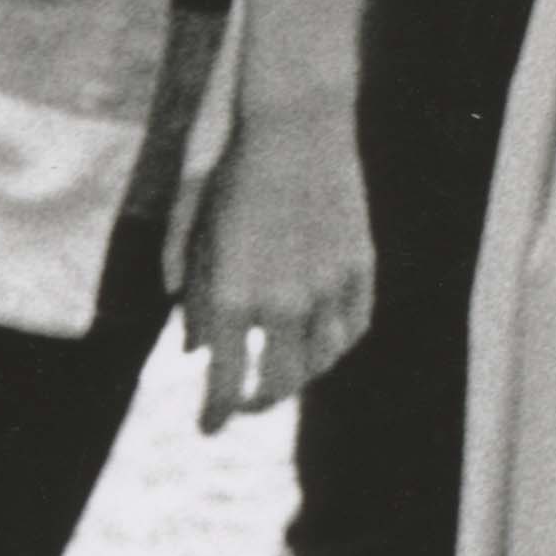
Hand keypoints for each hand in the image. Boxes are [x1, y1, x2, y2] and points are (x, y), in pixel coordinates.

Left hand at [185, 106, 373, 431]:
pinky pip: (353, 326)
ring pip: (321, 361)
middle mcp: (283, 303)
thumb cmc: (236, 178)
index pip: (224, 383)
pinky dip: (337, 345)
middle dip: (257, 401)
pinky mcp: (360, 266)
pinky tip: (323, 344)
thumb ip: (194, 300)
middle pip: (278, 384)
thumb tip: (195, 352)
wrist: (297, 126)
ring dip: (300, 376)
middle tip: (247, 402)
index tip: (207, 429)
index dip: (215, 414)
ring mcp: (328, 286)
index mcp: (233, 299)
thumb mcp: (200, 239)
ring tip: (286, 374)